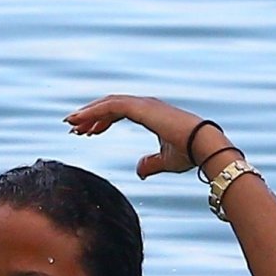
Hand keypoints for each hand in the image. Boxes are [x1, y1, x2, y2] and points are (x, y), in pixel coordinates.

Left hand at [64, 95, 214, 179]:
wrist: (204, 147)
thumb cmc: (190, 153)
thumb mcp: (165, 161)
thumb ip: (151, 164)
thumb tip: (139, 171)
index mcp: (150, 114)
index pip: (118, 112)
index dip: (100, 122)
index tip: (86, 133)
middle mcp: (145, 105)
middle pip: (109, 106)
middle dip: (90, 117)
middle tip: (73, 129)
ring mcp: (143, 104)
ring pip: (107, 104)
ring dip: (88, 114)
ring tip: (71, 124)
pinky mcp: (141, 107)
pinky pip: (111, 106)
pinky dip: (94, 112)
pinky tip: (79, 122)